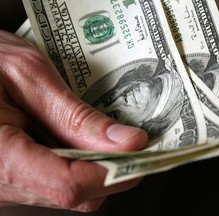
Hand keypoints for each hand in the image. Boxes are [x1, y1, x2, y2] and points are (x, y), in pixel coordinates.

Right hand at [0, 30, 147, 210]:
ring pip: (69, 193)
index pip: (70, 185)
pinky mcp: (12, 181)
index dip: (113, 171)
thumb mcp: (28, 77)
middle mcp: (0, 184)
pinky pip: (56, 184)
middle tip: (132, 141)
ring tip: (109, 138)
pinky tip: (84, 143)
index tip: (140, 150)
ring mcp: (6, 187)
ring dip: (97, 167)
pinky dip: (79, 166)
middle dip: (112, 170)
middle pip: (76, 195)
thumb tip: (125, 141)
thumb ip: (75, 116)